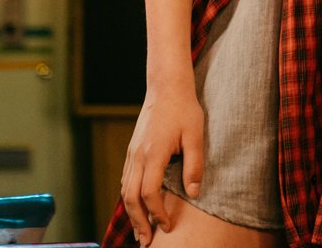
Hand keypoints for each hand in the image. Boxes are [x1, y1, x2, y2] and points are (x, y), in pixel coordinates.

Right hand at [121, 78, 203, 244]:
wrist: (166, 88)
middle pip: (131, 198)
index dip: (157, 213)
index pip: (149, 193)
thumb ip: (195, 164)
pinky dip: (129, 198)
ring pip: (125, 190)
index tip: (167, 225)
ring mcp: (131, 154)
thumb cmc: (184, 110)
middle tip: (146, 241)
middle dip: (138, 221)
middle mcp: (137, 156)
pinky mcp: (132, 151)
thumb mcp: (196, 135)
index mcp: (153, 154)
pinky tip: (137, 207)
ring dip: (132, 213)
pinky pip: (126, 180)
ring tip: (141, 230)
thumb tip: (194, 193)